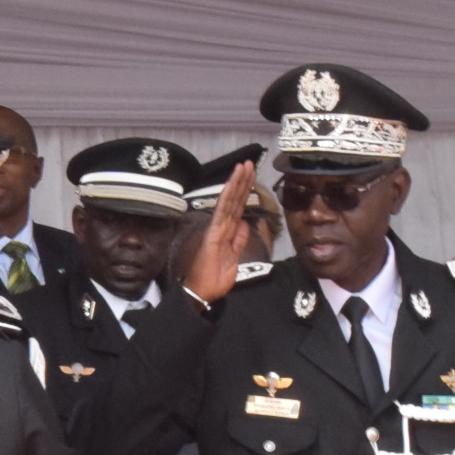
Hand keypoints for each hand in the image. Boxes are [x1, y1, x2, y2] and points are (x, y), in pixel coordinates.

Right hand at [177, 163, 256, 306]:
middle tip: (250, 163)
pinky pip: (221, 213)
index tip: (252, 175)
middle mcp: (222, 226)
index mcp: (228, 232)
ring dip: (236, 183)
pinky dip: (226, 198)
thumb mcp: (235, 258)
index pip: (239, 207)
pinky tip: (230, 185)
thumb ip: (239, 241)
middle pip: (235, 200)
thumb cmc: (214, 278)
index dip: (246, 191)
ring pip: (229, 202)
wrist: (202, 292)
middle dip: (243, 181)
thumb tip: (245, 224)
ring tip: (243, 166)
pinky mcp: (213, 234)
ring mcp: (217, 228)